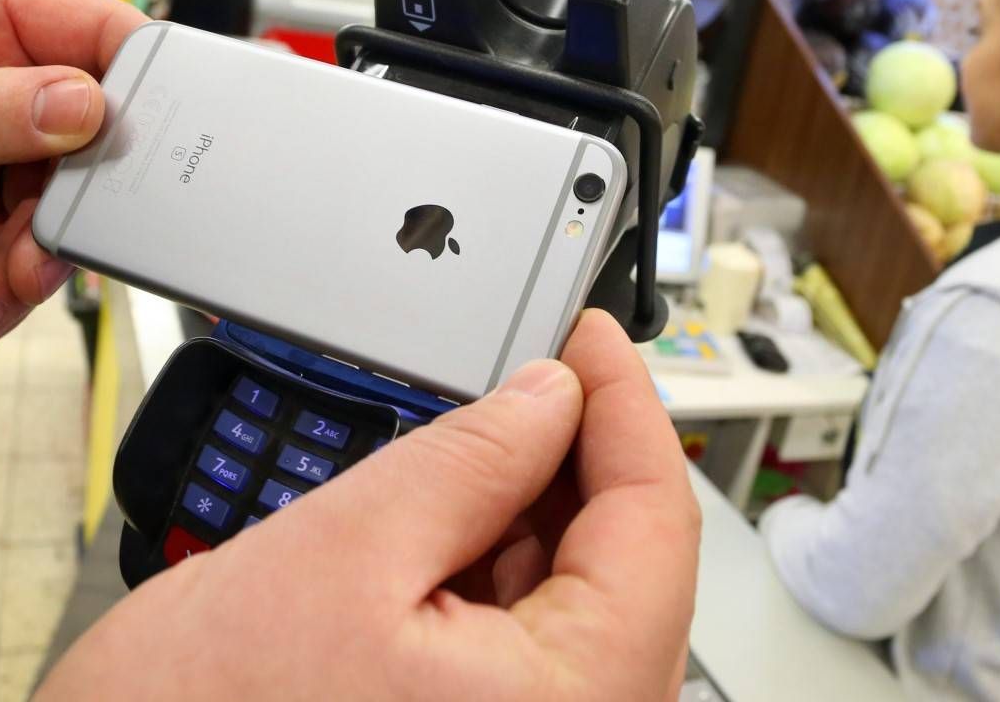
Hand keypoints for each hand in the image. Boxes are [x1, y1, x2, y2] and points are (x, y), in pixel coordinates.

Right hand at [40, 311, 701, 700]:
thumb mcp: (342, 552)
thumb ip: (468, 459)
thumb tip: (547, 395)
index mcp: (577, 698)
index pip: (657, 519)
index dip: (624, 402)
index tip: (588, 334)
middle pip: (625, 561)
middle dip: (569, 453)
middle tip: (519, 368)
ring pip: (574, 600)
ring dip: (526, 510)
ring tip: (461, 440)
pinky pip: (523, 645)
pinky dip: (490, 570)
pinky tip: (442, 519)